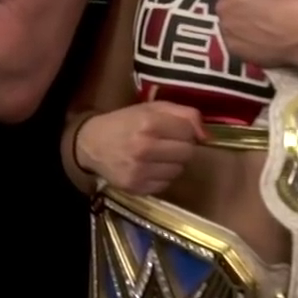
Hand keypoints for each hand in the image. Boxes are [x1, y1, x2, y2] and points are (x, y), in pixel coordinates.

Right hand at [75, 102, 208, 194]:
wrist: (90, 144)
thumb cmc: (124, 122)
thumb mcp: (151, 108)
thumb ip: (184, 114)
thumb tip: (208, 136)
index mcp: (149, 124)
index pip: (189, 132)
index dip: (185, 130)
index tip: (173, 130)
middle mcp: (145, 148)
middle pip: (187, 153)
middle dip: (180, 147)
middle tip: (165, 143)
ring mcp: (140, 171)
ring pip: (179, 170)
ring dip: (172, 163)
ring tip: (155, 155)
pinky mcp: (137, 188)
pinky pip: (166, 184)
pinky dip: (161, 176)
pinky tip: (147, 168)